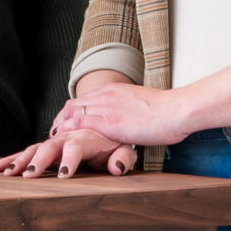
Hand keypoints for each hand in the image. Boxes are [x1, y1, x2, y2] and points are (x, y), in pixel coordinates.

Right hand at [0, 128, 138, 178]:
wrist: (105, 122)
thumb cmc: (116, 141)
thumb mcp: (125, 148)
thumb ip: (123, 158)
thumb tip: (117, 168)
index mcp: (86, 137)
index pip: (76, 147)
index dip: (69, 160)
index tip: (63, 176)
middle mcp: (67, 136)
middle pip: (50, 147)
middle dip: (38, 160)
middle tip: (28, 175)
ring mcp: (54, 141)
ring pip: (34, 148)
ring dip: (19, 160)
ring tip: (6, 173)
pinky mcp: (46, 147)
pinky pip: (27, 152)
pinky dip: (11, 158)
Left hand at [51, 81, 189, 147]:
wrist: (178, 109)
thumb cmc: (169, 112)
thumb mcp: (144, 106)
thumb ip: (131, 111)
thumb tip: (131, 119)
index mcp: (115, 90)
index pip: (85, 98)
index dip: (71, 112)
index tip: (66, 124)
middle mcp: (106, 95)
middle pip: (72, 104)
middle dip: (60, 119)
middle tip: (54, 134)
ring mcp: (106, 107)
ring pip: (71, 112)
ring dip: (59, 126)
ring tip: (53, 140)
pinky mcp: (109, 122)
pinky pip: (79, 123)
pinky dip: (66, 131)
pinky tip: (60, 140)